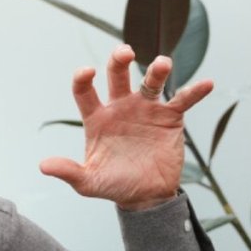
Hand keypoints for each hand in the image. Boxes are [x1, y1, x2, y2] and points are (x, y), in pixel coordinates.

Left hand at [39, 44, 212, 210]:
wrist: (145, 196)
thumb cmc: (113, 185)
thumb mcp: (88, 182)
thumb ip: (68, 171)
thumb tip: (43, 166)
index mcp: (97, 119)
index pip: (85, 92)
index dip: (83, 79)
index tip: (87, 72)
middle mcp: (120, 108)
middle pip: (118, 76)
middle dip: (119, 61)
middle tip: (125, 53)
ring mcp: (146, 109)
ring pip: (151, 82)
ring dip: (157, 70)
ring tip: (162, 64)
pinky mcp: (170, 117)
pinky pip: (183, 100)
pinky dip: (194, 91)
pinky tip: (206, 84)